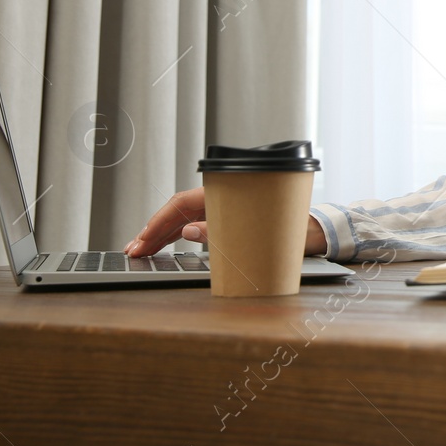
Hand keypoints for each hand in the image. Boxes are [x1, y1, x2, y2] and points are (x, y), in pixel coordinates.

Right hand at [125, 186, 328, 257]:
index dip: (157, 223)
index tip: (141, 240)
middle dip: (153, 231)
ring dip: (161, 234)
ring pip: (183, 219)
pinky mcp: (227, 220)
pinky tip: (164, 246)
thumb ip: (216, 233)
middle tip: (133, 250)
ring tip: (141, 250)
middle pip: (177, 212)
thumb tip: (186, 232)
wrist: (313, 232)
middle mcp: (222, 200)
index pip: (180, 205)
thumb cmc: (289, 229)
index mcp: (225, 195)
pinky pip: (195, 225)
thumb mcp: (255, 234)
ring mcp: (223, 209)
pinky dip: (176, 236)